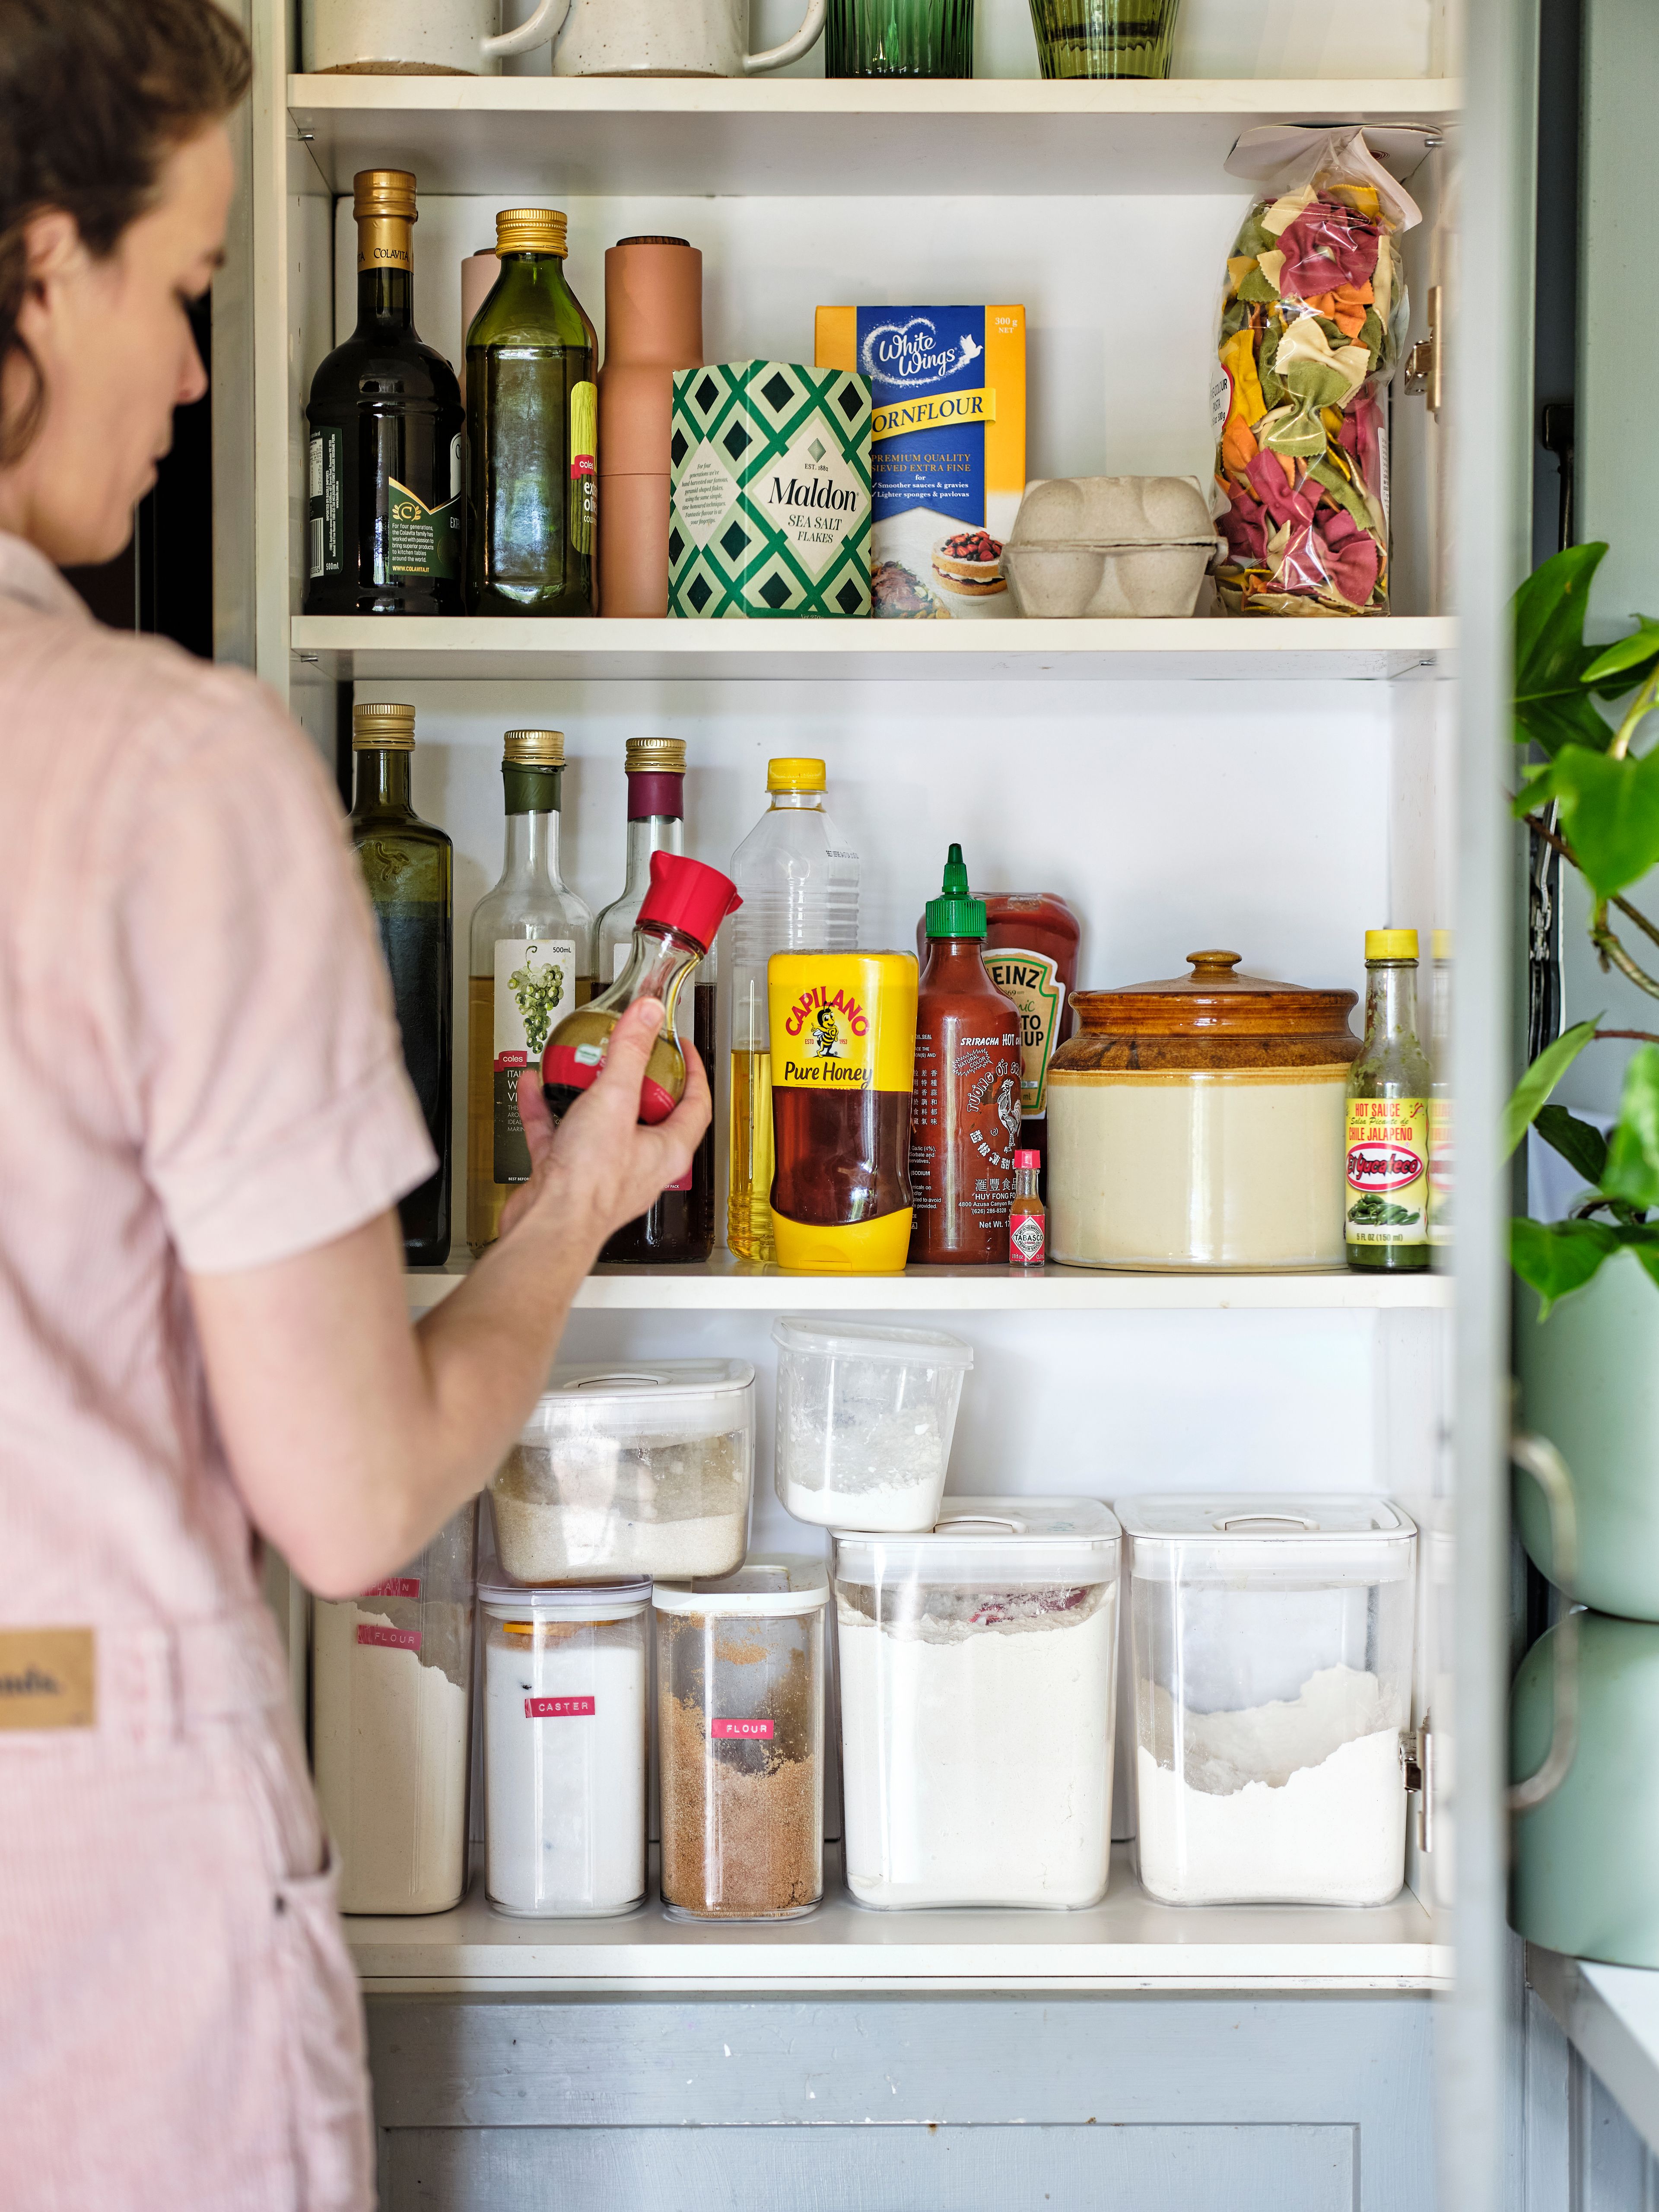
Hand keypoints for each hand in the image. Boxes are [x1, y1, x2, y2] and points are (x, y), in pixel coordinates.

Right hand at [498, 998, 711, 1250]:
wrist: (547, 1226)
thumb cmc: (591, 1183)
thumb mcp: (615, 1100)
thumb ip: (631, 1053)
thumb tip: (648, 1015)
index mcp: (667, 1149)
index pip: (696, 1104)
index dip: (693, 1072)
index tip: (681, 1048)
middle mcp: (640, 1162)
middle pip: (646, 1110)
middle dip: (634, 1077)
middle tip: (626, 1051)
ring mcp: (603, 1170)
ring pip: (600, 1121)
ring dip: (586, 1091)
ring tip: (578, 1064)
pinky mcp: (567, 1176)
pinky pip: (560, 1134)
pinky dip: (547, 1109)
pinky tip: (534, 1087)